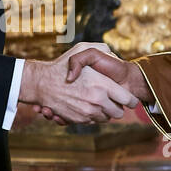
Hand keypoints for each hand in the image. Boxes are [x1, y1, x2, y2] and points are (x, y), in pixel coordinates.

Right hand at [18, 42, 138, 123]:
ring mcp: (87, 112)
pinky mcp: (79, 120)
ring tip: (97, 101)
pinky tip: (84, 105)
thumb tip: (112, 56)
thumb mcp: (83, 49)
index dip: (130, 100)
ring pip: (106, 119)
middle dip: (117, 107)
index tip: (128, 98)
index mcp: (102, 85)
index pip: (128, 100)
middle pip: (118, 113)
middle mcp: (97, 101)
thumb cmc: (62, 64)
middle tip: (111, 100)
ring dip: (104, 112)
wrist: (40, 83)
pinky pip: (92, 121)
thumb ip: (102, 49)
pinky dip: (91, 116)